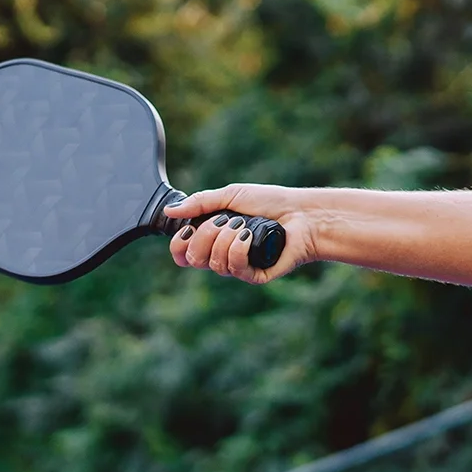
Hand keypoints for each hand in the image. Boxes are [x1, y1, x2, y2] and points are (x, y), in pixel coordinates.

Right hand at [165, 184, 315, 283]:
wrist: (301, 213)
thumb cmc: (270, 203)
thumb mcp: (230, 196)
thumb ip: (199, 203)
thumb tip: (170, 211)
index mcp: (212, 238)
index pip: (182, 254)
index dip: (179, 245)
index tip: (187, 230)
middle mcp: (222, 255)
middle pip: (194, 259)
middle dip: (205, 236)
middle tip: (226, 220)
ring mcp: (238, 267)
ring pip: (214, 264)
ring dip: (226, 239)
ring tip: (244, 226)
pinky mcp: (254, 275)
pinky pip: (234, 268)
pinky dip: (237, 249)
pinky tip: (249, 236)